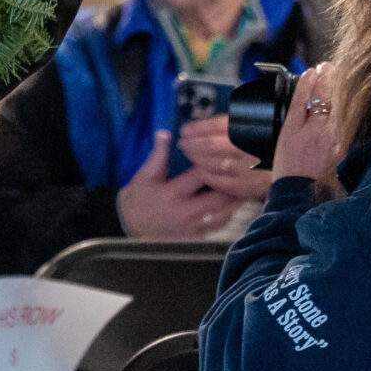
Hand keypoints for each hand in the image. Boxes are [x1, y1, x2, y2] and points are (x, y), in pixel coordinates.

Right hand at [115, 132, 243, 238]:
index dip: (213, 164)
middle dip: (231, 185)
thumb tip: (164, 133)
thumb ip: (157, 155)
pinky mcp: (196, 237)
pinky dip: (227, 214)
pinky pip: (218, 226)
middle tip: (240, 172)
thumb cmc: (138, 200)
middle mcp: (185, 213)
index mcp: (172, 194)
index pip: (200, 177)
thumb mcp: (144, 175)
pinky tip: (230, 204)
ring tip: (240, 187)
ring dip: (233, 201)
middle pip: (218, 199)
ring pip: (223, 215)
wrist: (130, 229)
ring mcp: (192, 228)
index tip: (221, 154)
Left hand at [177, 114, 274, 200]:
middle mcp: (252, 150)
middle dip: (193, 144)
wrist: (293, 167)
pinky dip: (208, 176)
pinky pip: (222, 183)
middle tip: (183, 143)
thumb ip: (231, 125)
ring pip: (215, 164)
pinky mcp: (250, 188)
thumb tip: (202, 127)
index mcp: (255, 130)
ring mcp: (251, 170)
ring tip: (190, 154)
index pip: (219, 126)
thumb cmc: (266, 143)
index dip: (198, 128)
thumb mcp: (254, 127)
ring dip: (197, 159)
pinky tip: (201, 171)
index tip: (185, 130)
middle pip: (213, 145)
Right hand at [269, 63, 343, 192]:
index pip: (318, 92)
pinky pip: (348, 123)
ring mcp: (340, 139)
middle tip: (328, 68)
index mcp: (313, 125)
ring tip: (337, 80)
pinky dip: (347, 111)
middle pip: (334, 98)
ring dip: (341, 92)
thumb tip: (309, 77)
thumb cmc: (288, 160)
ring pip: (343, 109)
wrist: (298, 189)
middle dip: (333, 79)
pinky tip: (345, 103)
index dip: (320, 77)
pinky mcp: (345, 146)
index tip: (319, 67)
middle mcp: (330, 131)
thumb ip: (299, 102)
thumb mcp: (287, 130)